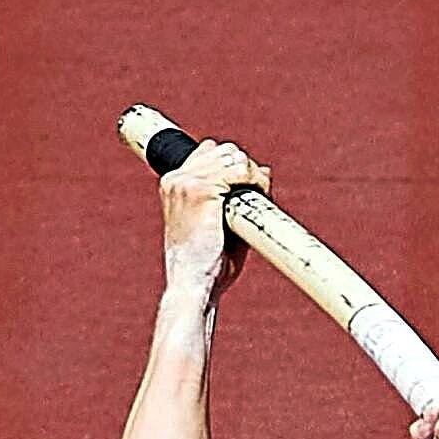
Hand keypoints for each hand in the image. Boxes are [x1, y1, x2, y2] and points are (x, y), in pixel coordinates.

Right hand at [161, 139, 271, 300]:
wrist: (194, 288)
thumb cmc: (208, 267)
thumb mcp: (218, 223)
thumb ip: (235, 195)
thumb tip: (264, 170)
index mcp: (174, 185)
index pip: (209, 151)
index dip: (233, 165)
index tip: (249, 186)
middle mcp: (176, 179)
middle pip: (224, 150)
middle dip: (246, 168)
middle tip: (259, 193)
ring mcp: (187, 183)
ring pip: (234, 157)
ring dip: (253, 175)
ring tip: (261, 196)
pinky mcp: (201, 190)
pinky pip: (239, 171)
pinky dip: (256, 181)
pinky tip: (261, 195)